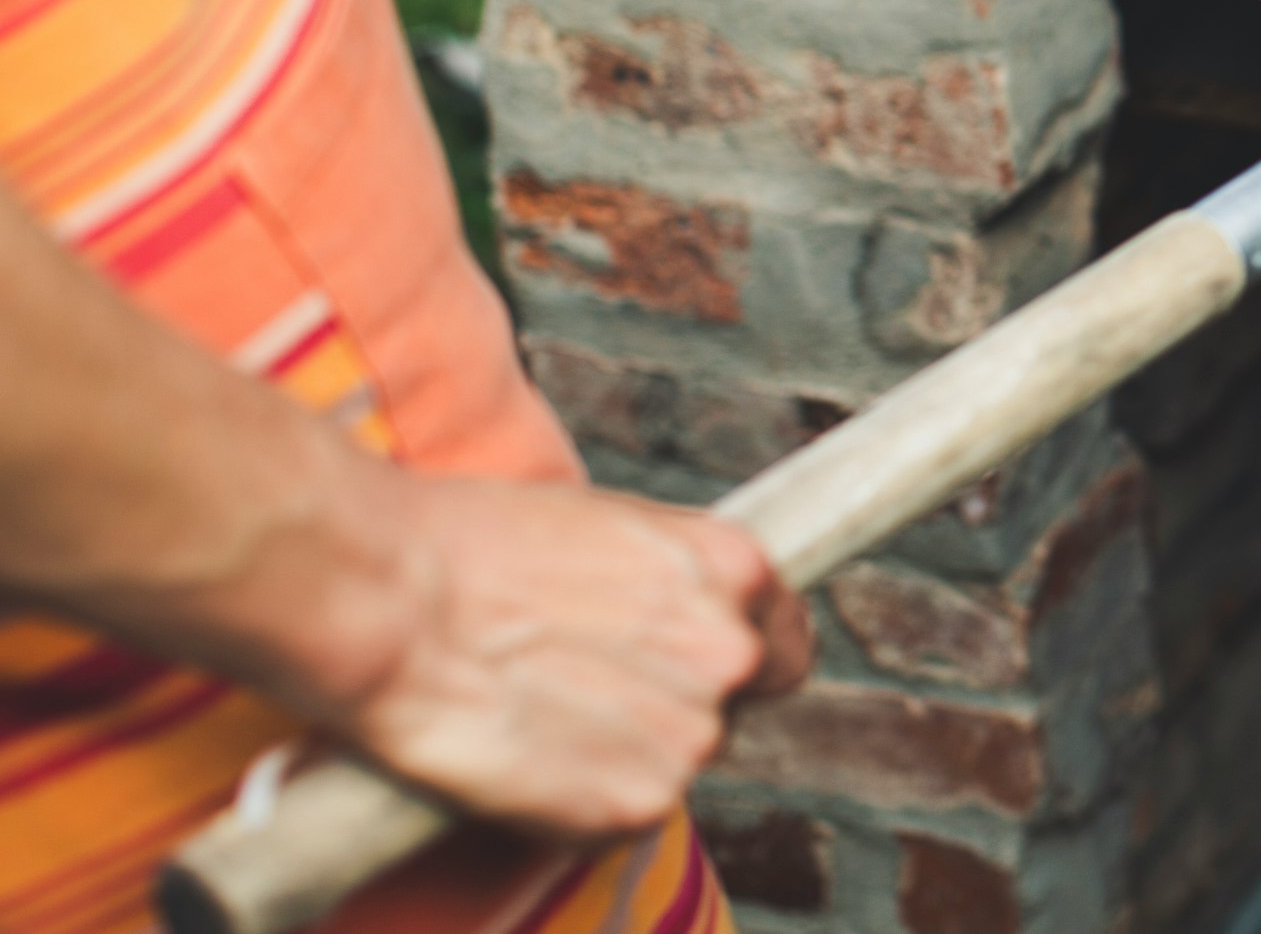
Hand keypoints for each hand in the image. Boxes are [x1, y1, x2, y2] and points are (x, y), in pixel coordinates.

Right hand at [0, 190, 807, 838]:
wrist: (388, 598)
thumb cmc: (470, 548)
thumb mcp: (604, 528)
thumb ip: (665, 583)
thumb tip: (671, 620)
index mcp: (733, 568)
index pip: (786, 645)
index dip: (744, 668)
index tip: (702, 680)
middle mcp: (730, 651)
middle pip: (729, 713)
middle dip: (667, 714)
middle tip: (574, 700)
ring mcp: (689, 734)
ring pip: (672, 768)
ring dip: (617, 760)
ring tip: (531, 719)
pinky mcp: (635, 804)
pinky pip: (619, 819)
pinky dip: (575, 807)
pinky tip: (520, 762)